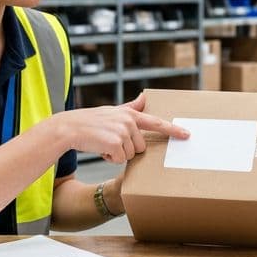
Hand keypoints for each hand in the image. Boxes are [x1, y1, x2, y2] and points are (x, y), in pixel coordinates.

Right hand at [52, 93, 189, 163]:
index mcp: (130, 114)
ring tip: (104, 143)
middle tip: (111, 141)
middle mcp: (129, 121)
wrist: (69, 128)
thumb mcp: (113, 111)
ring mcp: (122, 132)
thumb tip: (145, 97)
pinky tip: (100, 148)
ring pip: (131, 155)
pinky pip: (120, 159)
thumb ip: (131, 107)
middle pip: (141, 146)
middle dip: (128, 148)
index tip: (187, 134)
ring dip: (117, 154)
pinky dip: (110, 158)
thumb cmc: (91, 122)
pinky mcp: (115, 143)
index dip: (173, 129)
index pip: (156, 122)